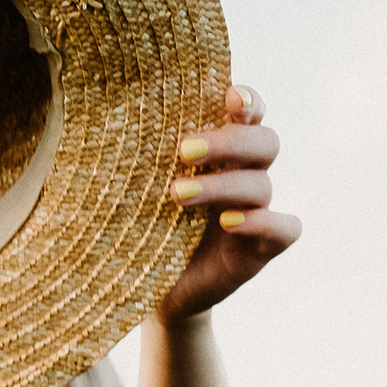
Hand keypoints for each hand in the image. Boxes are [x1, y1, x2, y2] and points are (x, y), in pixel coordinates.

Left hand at [153, 83, 300, 322]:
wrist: (154, 290)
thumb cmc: (142, 228)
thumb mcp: (134, 188)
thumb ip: (135, 154)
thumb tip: (101, 117)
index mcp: (220, 152)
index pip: (249, 113)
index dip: (247, 100)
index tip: (228, 96)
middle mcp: (243, 176)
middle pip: (264, 142)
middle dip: (229, 142)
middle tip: (184, 151)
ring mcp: (256, 212)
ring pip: (262, 184)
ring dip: (222, 185)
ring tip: (178, 195)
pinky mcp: (261, 249)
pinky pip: (284, 229)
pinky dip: (261, 222)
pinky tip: (228, 223)